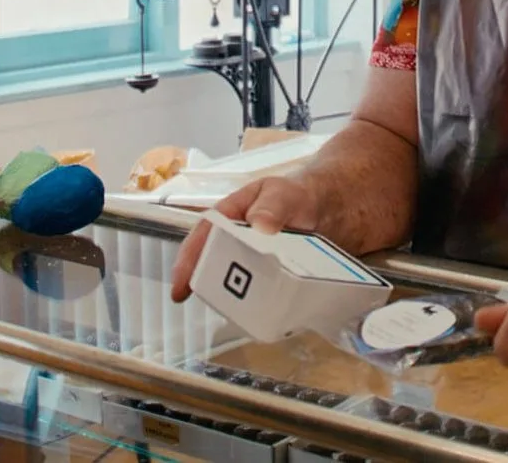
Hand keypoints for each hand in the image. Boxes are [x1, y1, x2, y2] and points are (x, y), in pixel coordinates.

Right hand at [167, 176, 320, 301]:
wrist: (326, 208)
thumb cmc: (295, 196)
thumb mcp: (283, 193)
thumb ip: (272, 205)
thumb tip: (260, 225)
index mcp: (229, 216)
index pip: (203, 235)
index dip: (189, 260)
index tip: (181, 285)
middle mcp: (234, 241)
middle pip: (213, 263)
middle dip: (207, 283)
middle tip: (207, 301)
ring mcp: (251, 261)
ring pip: (234, 281)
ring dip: (232, 296)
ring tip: (236, 311)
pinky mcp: (269, 277)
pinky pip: (258, 291)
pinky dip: (257, 302)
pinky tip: (261, 315)